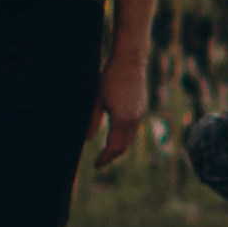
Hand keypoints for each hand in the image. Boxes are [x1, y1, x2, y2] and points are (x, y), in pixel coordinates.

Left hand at [90, 50, 146, 168]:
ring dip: (119, 146)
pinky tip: (116, 134)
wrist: (130, 61)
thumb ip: (92, 121)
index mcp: (122, 119)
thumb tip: (86, 140)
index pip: (114, 147)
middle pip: (124, 146)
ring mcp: (139, 114)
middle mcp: (134, 119)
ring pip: (130, 138)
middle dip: (112, 155)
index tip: (96, 165)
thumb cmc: (110, 78)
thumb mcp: (96, 100)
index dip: (105, 158)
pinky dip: (124, 137)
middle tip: (100, 161)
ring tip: (107, 151)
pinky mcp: (141, 108)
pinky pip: (133, 129)